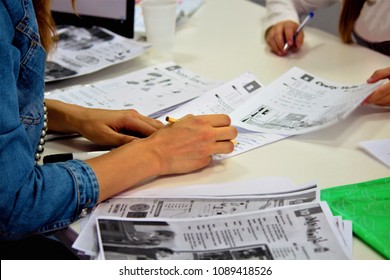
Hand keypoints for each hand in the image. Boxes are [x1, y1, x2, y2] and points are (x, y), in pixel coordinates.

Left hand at [46, 99, 162, 145]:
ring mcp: (133, 116)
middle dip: (164, 136)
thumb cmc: (91, 126)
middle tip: (173, 148)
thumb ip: (125, 142)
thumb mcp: (107, 138)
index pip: (152, 130)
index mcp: (129, 118)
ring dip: (158, 136)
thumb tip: (139, 147)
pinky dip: (151, 134)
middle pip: (156, 126)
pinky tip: (152, 143)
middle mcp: (134, 115)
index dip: (162, 139)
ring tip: (165, 147)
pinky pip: (145, 126)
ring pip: (152, 126)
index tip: (170, 147)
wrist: (81, 118)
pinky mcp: (130, 119)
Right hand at [144, 114, 237, 174]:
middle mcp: (207, 134)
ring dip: (225, 147)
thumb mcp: (182, 122)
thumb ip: (198, 122)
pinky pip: (213, 158)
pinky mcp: (204, 161)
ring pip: (229, 147)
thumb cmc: (165, 138)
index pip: (226, 120)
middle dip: (229, 134)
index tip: (222, 127)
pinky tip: (198, 155)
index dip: (225, 124)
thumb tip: (209, 124)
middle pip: (232, 132)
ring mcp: (207, 149)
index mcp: (201, 122)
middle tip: (224, 137)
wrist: (156, 153)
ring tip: (217, 147)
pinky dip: (208, 157)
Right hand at [265, 20, 302, 55]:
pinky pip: (270, 43)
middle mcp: (279, 26)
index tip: (290, 44)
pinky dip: (274, 48)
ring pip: (272, 39)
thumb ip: (299, 40)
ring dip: (277, 47)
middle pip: (277, 33)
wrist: (283, 30)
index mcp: (288, 24)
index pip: (288, 29)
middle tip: (285, 51)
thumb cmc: (292, 33)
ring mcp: (273, 31)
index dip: (289, 36)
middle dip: (281, 44)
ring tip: (282, 53)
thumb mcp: (299, 34)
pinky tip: (278, 52)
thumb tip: (297, 46)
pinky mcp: (269, 36)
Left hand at [366, 67, 389, 105]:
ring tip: (370, 98)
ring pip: (386, 103)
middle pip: (383, 100)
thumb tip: (369, 80)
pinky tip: (378, 99)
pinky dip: (383, 102)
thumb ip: (380, 73)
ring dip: (377, 102)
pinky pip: (389, 104)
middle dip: (372, 100)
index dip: (371, 96)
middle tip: (364, 99)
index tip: (363, 99)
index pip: (381, 92)